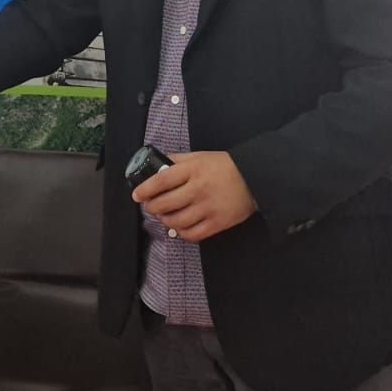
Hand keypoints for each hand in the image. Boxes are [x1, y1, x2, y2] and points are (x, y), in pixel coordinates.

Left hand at [131, 151, 255, 242]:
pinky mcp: (217, 223)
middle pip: (165, 204)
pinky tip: (181, 227)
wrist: (254, 178)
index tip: (137, 195)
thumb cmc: (225, 165)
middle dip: (153, 207)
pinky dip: (182, 233)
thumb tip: (158, 163)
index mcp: (193, 170)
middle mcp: (198, 189)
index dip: (145, 189)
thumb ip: (179, 160)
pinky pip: (193, 234)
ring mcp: (208, 208)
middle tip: (150, 206)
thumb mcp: (201, 156)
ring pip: (177, 222)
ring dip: (166, 220)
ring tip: (165, 216)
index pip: (162, 180)